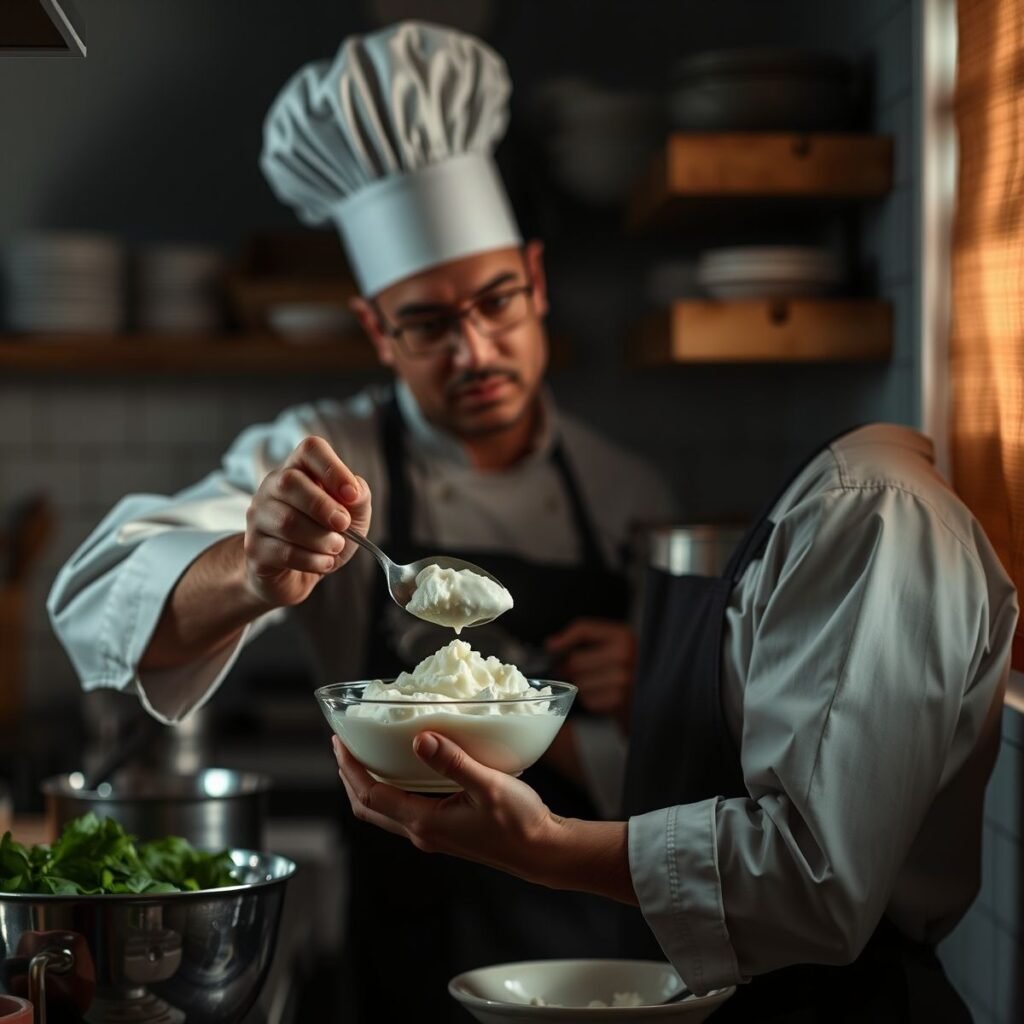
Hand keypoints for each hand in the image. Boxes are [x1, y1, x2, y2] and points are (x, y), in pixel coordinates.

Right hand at [244, 436, 370, 608]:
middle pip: (290, 482)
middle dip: (323, 506)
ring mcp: (258, 517)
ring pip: (287, 521)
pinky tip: (324, 562)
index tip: (352, 494)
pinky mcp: (254, 548)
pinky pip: (283, 552)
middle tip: (344, 525)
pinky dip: (311, 560)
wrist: (299, 574)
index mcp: (300, 469)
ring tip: (336, 546)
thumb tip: (354, 490)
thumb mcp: (353, 514)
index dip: (332, 468)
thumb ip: (358, 497)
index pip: (310, 449)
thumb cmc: (326, 534)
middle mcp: (273, 487)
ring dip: (321, 538)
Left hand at [332, 735, 637, 903]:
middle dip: (350, 776)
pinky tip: (404, 771)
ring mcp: (433, 835)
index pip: (371, 795)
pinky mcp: (445, 832)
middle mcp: (422, 832)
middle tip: (342, 745)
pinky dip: (391, 790)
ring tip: (364, 755)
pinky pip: (404, 811)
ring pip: (384, 811)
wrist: (543, 852)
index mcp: (425, 822)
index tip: (339, 741)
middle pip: (369, 807)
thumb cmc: (520, 822)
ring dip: (368, 784)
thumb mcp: (488, 785)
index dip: (350, 768)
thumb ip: (453, 762)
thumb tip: (419, 740)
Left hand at [546, 619, 637, 722]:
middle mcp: (625, 654)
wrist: (655, 698)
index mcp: (623, 635)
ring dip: (581, 687)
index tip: (551, 648)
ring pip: (580, 683)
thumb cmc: (627, 668)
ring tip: (595, 685)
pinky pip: (589, 700)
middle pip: (575, 661)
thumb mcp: (613, 644)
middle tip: (573, 672)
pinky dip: (591, 701)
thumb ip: (582, 635)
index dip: (563, 639)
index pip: (583, 628)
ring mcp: (624, 678)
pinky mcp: (620, 701)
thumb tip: (551, 645)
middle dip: (568, 670)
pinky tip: (603, 697)